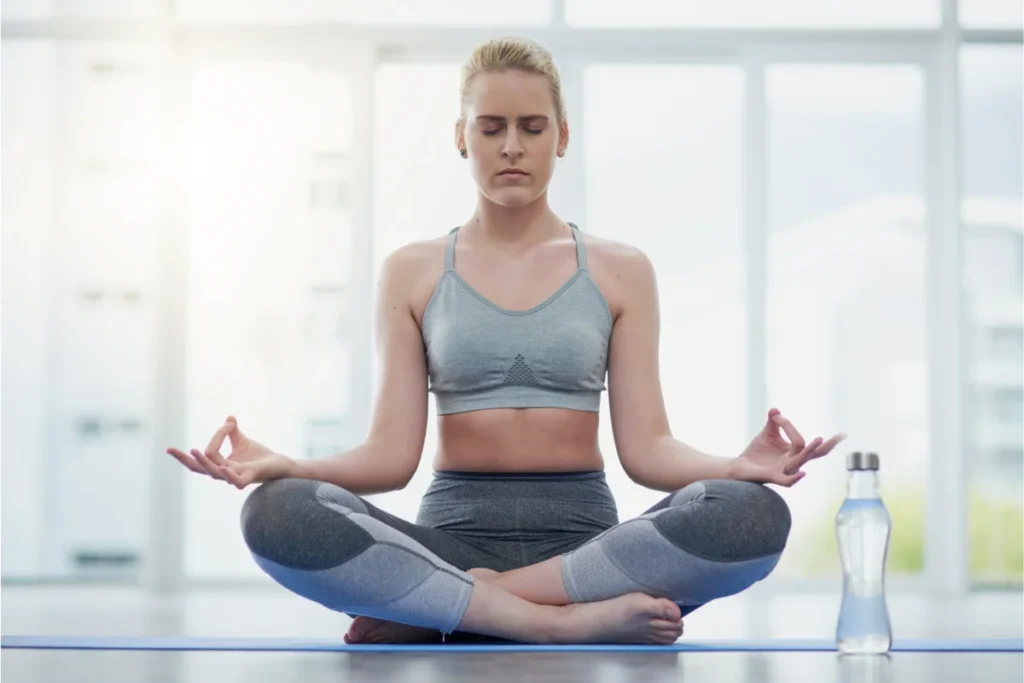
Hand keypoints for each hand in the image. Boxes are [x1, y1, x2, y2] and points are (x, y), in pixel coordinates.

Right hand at [166, 416, 294, 489]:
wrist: (280, 464)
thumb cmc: (259, 456)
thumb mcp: (242, 441)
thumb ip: (232, 432)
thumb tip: (229, 417)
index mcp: (220, 465)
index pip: (199, 461)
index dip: (189, 453)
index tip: (206, 433)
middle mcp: (224, 473)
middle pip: (199, 468)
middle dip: (184, 459)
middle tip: (169, 449)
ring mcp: (236, 477)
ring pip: (214, 473)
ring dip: (205, 461)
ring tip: (195, 450)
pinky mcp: (250, 478)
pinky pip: (237, 481)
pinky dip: (229, 475)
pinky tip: (222, 467)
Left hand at [729, 408, 845, 486]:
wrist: (740, 466)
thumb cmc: (757, 452)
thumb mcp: (767, 433)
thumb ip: (773, 422)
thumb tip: (775, 409)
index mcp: (794, 452)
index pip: (803, 440)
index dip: (790, 426)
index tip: (777, 416)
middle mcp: (793, 462)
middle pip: (814, 454)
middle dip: (828, 445)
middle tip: (842, 435)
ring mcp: (784, 470)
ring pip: (801, 461)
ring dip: (810, 450)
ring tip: (819, 439)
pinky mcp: (772, 477)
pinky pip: (787, 481)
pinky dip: (795, 479)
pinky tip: (802, 473)